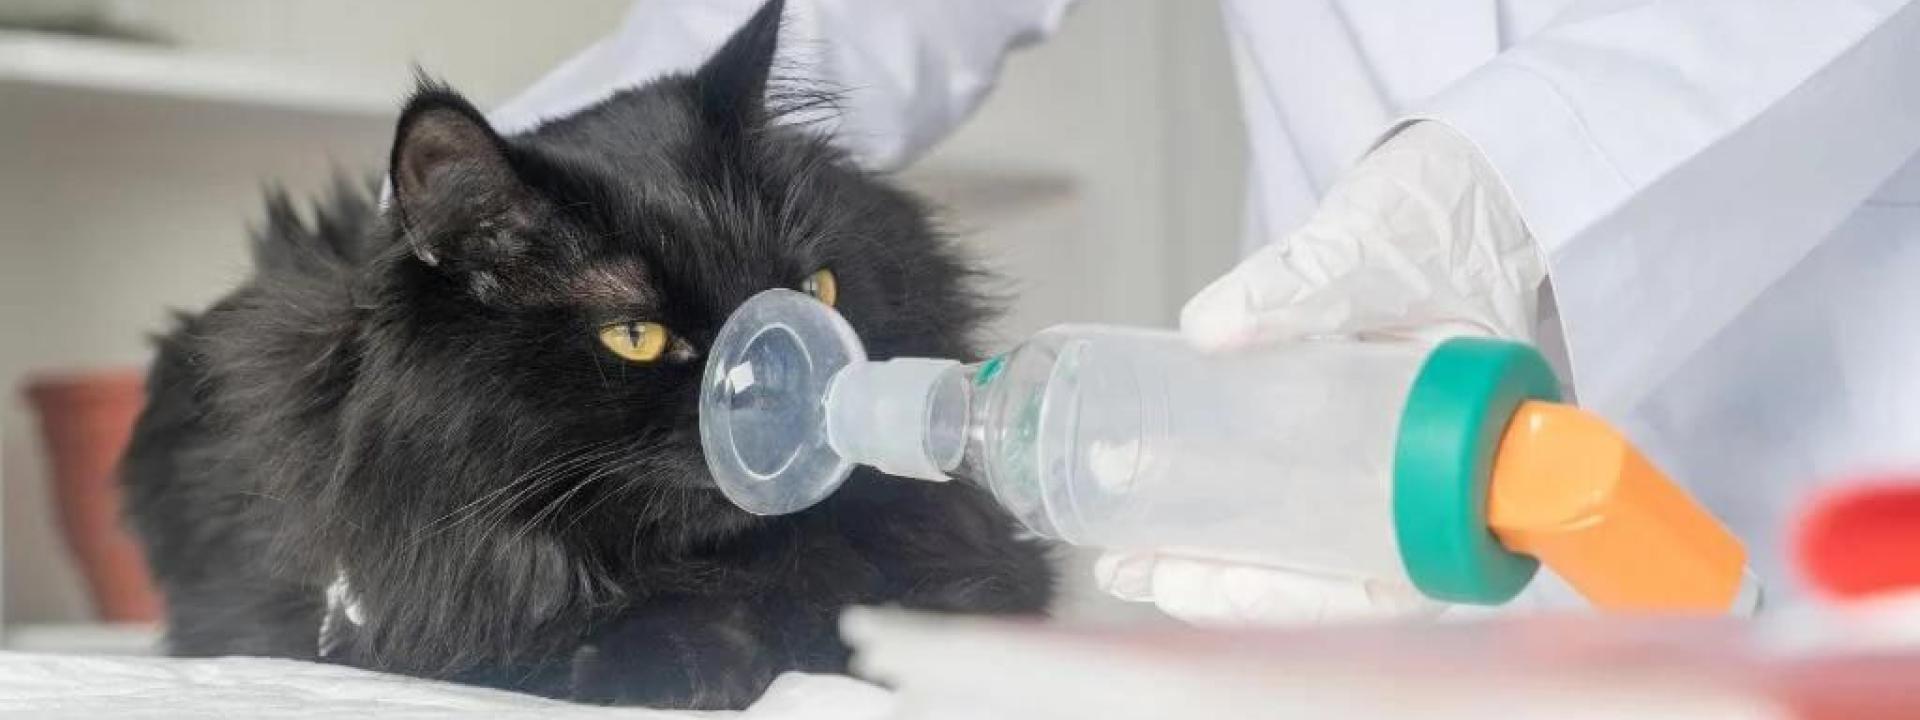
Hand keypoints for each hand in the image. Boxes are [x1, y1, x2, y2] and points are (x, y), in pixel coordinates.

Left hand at [1095, 121, 1546, 624]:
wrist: (1465, 181)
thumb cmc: (1448, 216)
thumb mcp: (1376, 246)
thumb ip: (1300, 283)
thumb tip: (1208, 331)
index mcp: (1476, 454)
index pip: (1402, 572)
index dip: (1311, 599)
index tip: (1226, 586)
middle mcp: (1437, 478)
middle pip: (1336, 573)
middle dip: (1234, 588)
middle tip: (1138, 574)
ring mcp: (1388, 460)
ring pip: (1305, 545)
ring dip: (1215, 560)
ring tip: (1124, 559)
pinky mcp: (1344, 433)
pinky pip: (1287, 495)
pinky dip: (1225, 511)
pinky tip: (1152, 512)